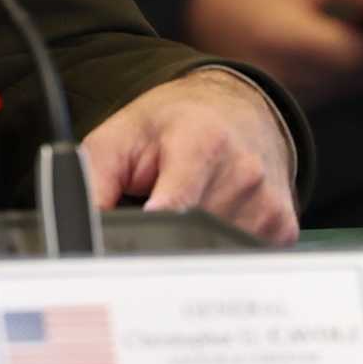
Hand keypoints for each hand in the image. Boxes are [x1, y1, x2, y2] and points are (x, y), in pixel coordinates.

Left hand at [83, 69, 300, 243]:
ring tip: (190, 209)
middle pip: (193, 236)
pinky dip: (222, 248)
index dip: (155, 229)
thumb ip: (93, 179)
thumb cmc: (175, 122)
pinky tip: (216, 218)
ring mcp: (267, 202)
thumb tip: (80, 229)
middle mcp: (243, 171)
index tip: (142, 245)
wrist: (238, 106)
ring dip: (194, 244)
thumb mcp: (121, 136)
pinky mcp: (283, 225)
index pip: (179, 205)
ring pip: (215, 253)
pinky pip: (244, 257)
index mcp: (202, 143)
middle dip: (166, 237)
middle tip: (156, 217)